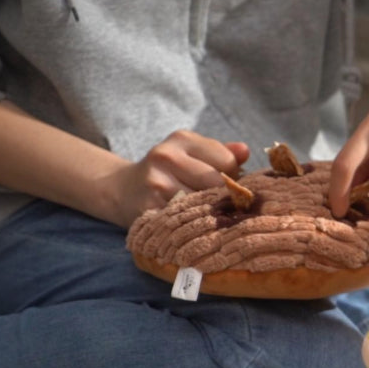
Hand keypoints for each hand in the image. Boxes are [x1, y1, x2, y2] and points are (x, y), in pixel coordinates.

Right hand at [94, 130, 249, 226]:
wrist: (122, 190)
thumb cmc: (169, 172)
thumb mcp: (192, 153)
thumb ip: (222, 153)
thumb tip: (246, 151)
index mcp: (182, 139)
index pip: (227, 160)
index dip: (234, 176)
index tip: (226, 184)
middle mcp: (166, 157)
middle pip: (217, 183)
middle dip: (225, 196)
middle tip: (222, 204)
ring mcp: (156, 184)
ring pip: (203, 205)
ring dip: (212, 215)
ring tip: (208, 215)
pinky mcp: (148, 210)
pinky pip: (185, 223)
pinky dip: (195, 228)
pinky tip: (194, 227)